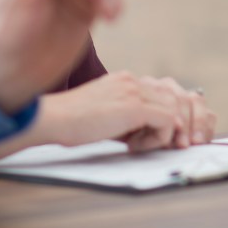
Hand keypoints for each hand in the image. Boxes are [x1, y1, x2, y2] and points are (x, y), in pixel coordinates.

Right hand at [37, 73, 214, 150]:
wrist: (53, 119)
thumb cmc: (70, 122)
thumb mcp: (105, 115)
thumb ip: (127, 118)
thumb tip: (147, 133)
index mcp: (125, 80)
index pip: (162, 94)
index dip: (164, 117)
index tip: (154, 138)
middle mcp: (133, 80)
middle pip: (174, 98)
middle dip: (173, 125)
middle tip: (161, 145)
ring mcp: (135, 91)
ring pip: (173, 110)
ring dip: (165, 133)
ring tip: (141, 146)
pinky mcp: (135, 107)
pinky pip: (166, 122)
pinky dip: (157, 139)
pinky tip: (134, 147)